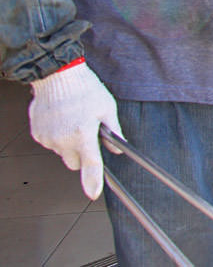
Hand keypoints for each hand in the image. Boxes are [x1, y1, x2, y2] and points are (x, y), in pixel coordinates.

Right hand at [28, 61, 122, 199]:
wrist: (57, 74)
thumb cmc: (83, 88)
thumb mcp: (107, 107)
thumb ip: (114, 130)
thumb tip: (119, 147)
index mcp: (83, 134)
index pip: (90, 165)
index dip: (93, 181)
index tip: (93, 193)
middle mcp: (63, 139)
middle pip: (75, 163)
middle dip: (83, 154)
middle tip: (88, 134)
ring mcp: (48, 138)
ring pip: (62, 153)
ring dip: (69, 144)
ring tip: (74, 120)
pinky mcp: (38, 134)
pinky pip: (51, 143)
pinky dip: (58, 136)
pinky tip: (62, 119)